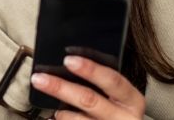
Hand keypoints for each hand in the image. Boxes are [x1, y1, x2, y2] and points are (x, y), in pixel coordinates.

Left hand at [30, 55, 144, 118]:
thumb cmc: (121, 111)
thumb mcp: (122, 96)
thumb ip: (105, 83)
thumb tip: (72, 61)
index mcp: (132, 100)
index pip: (112, 80)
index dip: (91, 69)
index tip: (69, 60)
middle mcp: (123, 117)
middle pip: (89, 100)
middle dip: (61, 88)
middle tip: (40, 78)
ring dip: (60, 110)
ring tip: (47, 102)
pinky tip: (54, 117)